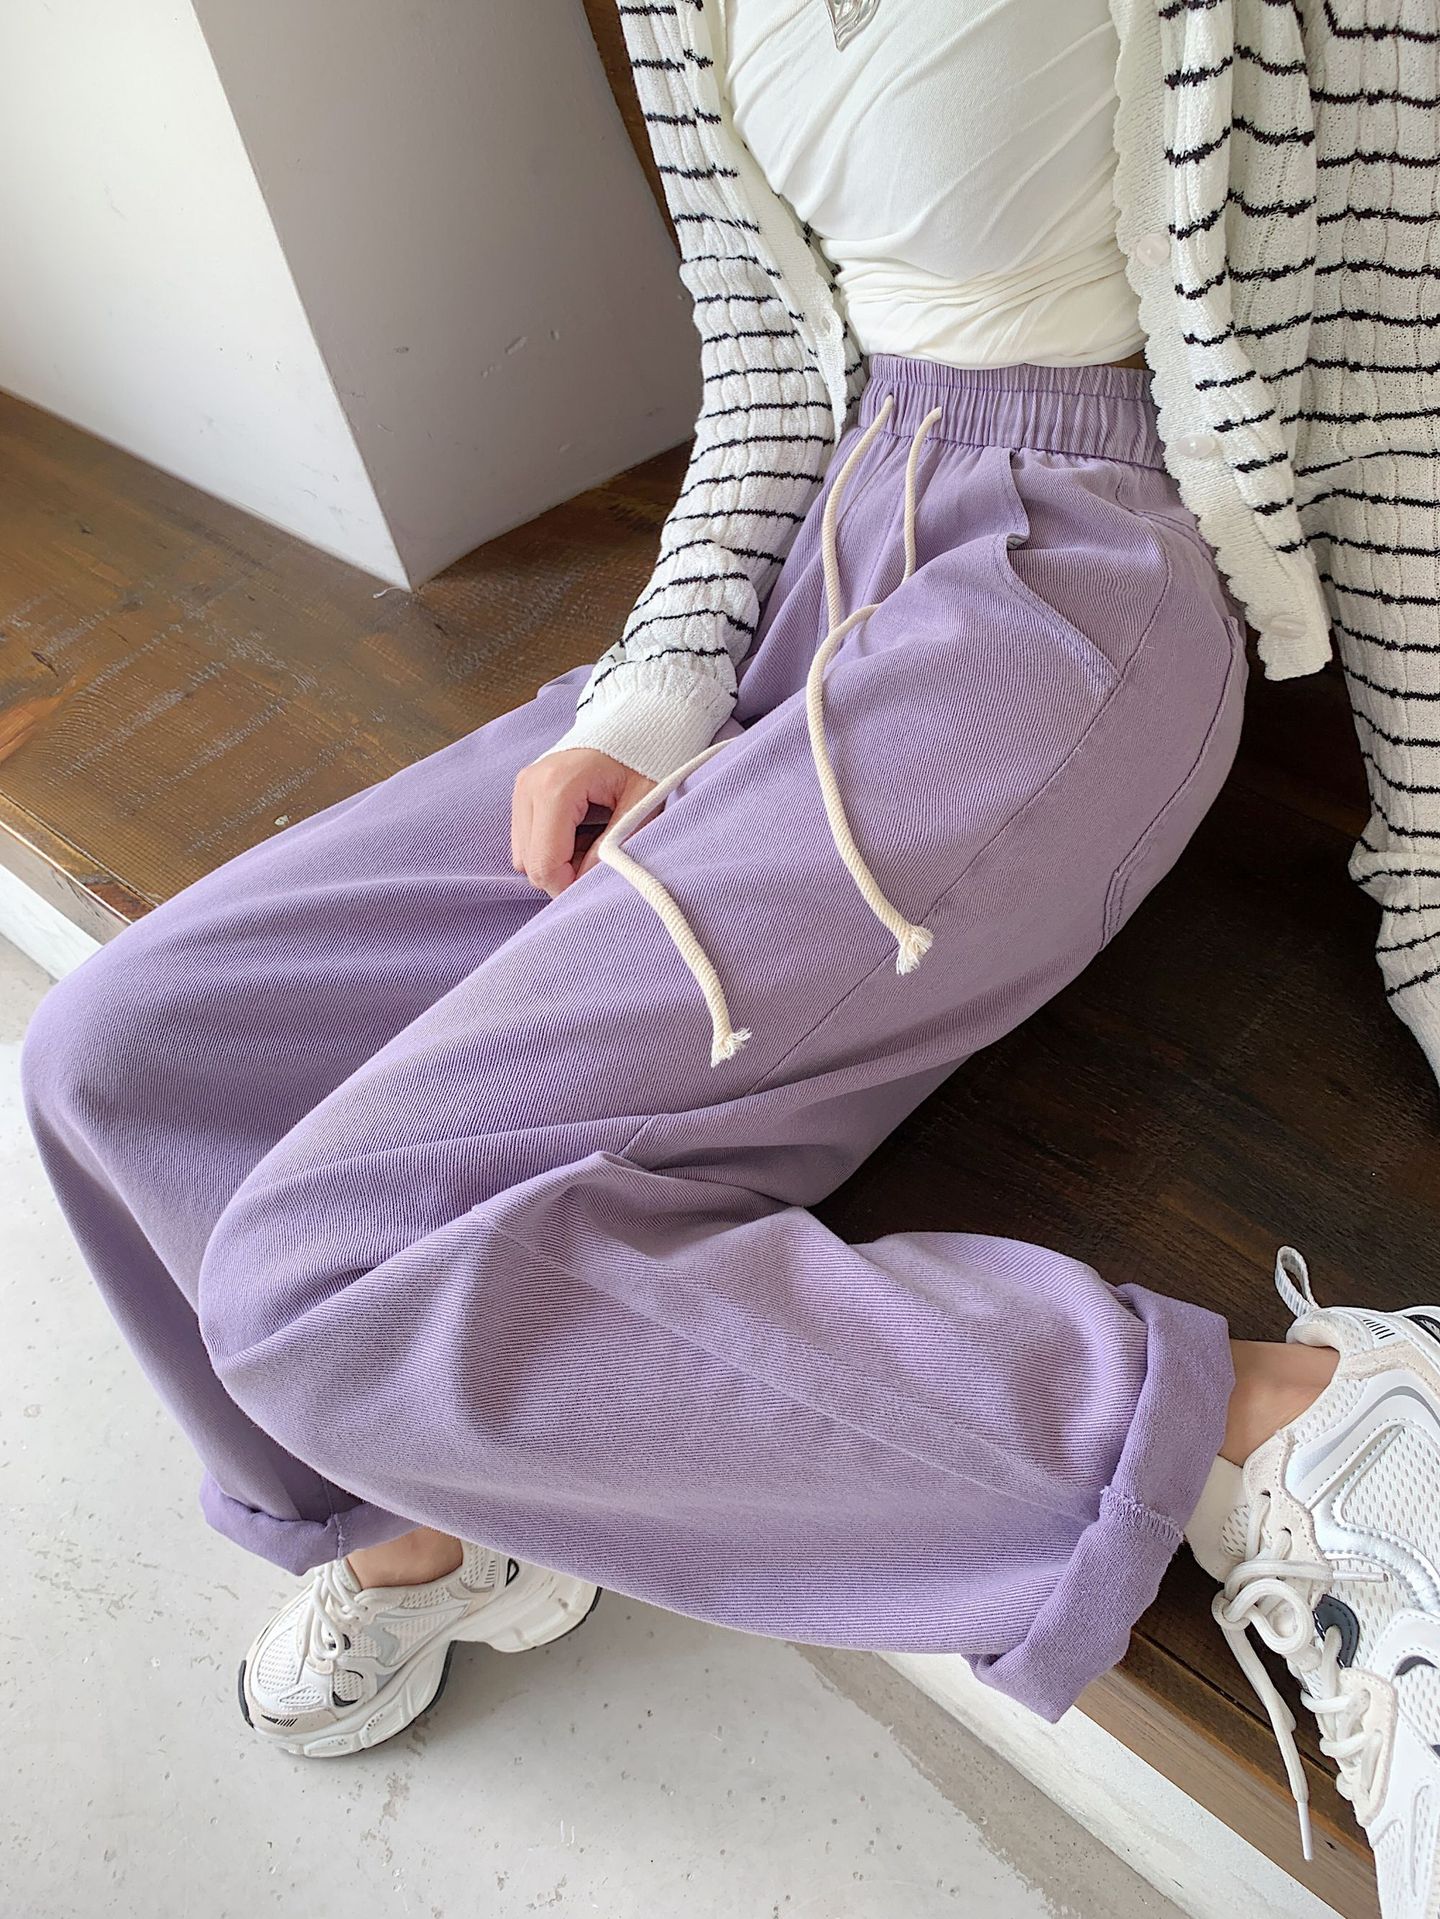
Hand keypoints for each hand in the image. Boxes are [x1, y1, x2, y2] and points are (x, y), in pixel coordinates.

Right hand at [511, 748, 659, 896]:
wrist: (638, 719)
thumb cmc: (646, 757)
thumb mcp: (642, 804)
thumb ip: (613, 847)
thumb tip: (588, 883)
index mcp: (555, 789)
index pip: (544, 865)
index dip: (570, 887)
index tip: (602, 880)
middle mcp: (529, 786)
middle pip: (529, 865)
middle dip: (564, 874)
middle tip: (601, 859)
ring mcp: (522, 787)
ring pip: (524, 855)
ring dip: (557, 861)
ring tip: (592, 842)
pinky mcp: (524, 790)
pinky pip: (526, 839)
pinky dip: (550, 847)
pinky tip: (580, 832)